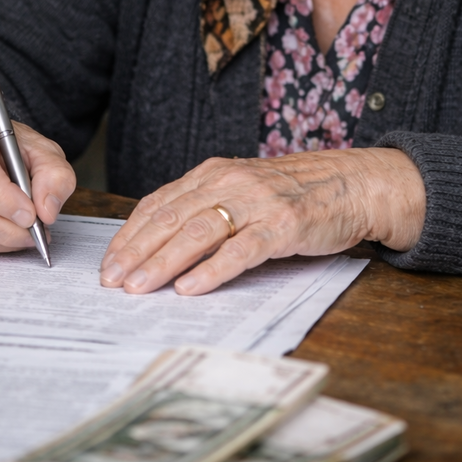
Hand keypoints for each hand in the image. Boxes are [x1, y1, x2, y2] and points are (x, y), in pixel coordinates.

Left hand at [100, 148, 424, 295]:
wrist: (353, 184)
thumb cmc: (294, 194)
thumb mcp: (241, 190)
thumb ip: (205, 208)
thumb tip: (156, 245)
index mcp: (213, 173)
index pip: (158, 204)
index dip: (129, 235)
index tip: (107, 264)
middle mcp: (230, 181)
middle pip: (171, 218)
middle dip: (136, 252)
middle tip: (111, 281)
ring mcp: (258, 202)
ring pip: (199, 232)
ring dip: (164, 262)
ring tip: (140, 287)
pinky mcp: (285, 225)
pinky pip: (243, 249)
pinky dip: (213, 270)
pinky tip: (190, 288)